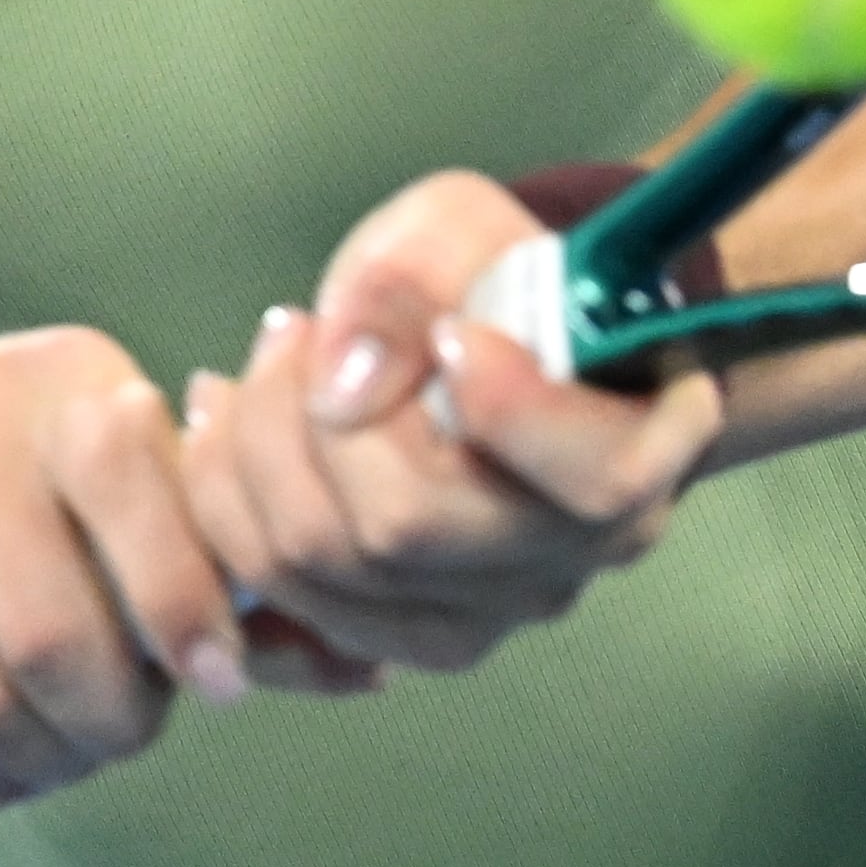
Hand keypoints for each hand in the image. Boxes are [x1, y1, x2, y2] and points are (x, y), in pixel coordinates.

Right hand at [0, 329, 369, 812]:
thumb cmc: (20, 493)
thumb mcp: (123, 485)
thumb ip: (240, 571)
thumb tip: (377, 669)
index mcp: (69, 382)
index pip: (139, 486)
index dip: (187, 603)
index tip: (222, 682)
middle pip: (52, 629)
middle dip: (112, 715)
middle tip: (133, 730)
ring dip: (45, 755)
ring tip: (73, 749)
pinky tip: (6, 758)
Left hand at [180, 171, 725, 675]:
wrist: (491, 343)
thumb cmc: (493, 281)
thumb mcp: (465, 229)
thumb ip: (413, 278)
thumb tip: (346, 387)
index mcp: (639, 452)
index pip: (592, 481)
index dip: (506, 408)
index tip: (454, 332)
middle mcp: (572, 558)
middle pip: (405, 527)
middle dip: (305, 413)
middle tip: (290, 327)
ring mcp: (486, 615)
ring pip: (324, 566)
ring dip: (249, 455)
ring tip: (250, 370)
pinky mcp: (402, 637)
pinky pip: (281, 599)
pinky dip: (227, 512)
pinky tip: (226, 436)